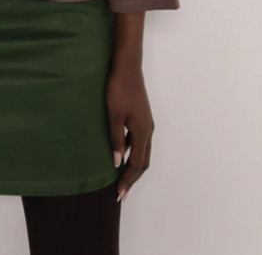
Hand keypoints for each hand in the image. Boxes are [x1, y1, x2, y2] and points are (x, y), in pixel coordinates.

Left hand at [106, 64, 154, 203]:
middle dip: (133, 178)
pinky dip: (134, 154)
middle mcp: (148, 131)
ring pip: (143, 153)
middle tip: (121, 193)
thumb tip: (117, 162)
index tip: (119, 194)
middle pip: (143, 162)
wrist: (128, 68)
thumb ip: (115, 139)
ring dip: (134, 167)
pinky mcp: (143, 118)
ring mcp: (147, 124)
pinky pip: (141, 143)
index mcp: (142, 132)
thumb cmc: (119, 89)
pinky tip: (122, 155)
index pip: (137, 163)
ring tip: (122, 178)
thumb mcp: (113, 115)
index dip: (128, 179)